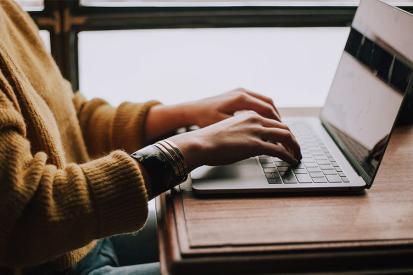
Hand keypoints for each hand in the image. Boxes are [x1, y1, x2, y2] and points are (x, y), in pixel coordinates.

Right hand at [168, 112, 300, 170]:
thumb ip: (243, 133)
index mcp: (249, 115)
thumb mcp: (229, 130)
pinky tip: (291, 161)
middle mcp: (255, 120)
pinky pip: (280, 150)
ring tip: (297, 156)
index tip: (287, 140)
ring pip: (286, 136)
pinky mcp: (255, 145)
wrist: (200, 143)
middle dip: (293, 139)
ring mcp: (256, 131)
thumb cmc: (209, 139)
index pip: (274, 121)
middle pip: (284, 127)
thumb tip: (249, 144)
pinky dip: (289, 156)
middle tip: (296, 149)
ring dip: (295, 147)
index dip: (283, 131)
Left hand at [182, 88, 280, 127]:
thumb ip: (244, 130)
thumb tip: (262, 138)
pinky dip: (264, 111)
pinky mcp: (237, 94)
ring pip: (264, 102)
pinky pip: (257, 101)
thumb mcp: (225, 126)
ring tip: (277, 128)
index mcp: (241, 98)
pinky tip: (264, 122)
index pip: (267, 109)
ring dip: (272, 115)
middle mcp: (242, 92)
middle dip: (278, 119)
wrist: (191, 110)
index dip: (277, 123)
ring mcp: (240, 91)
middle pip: (269, 104)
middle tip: (284, 132)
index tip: (283, 134)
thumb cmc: (204, 119)